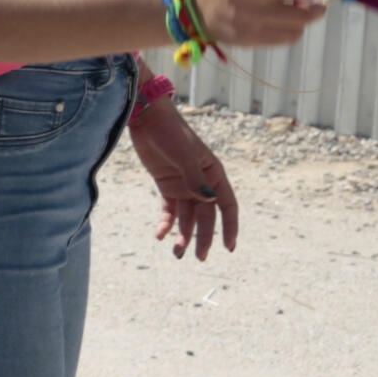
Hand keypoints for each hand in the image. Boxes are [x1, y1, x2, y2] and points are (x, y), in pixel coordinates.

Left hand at [129, 96, 237, 259]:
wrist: (147, 119)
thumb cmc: (171, 133)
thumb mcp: (184, 156)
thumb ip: (194, 179)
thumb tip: (208, 201)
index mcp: (214, 174)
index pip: (227, 206)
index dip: (230, 227)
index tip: (229, 248)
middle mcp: (202, 182)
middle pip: (206, 217)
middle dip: (203, 238)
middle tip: (198, 258)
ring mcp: (184, 185)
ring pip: (187, 217)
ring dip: (183, 235)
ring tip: (177, 253)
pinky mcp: (166, 185)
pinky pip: (169, 210)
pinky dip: (166, 223)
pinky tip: (160, 236)